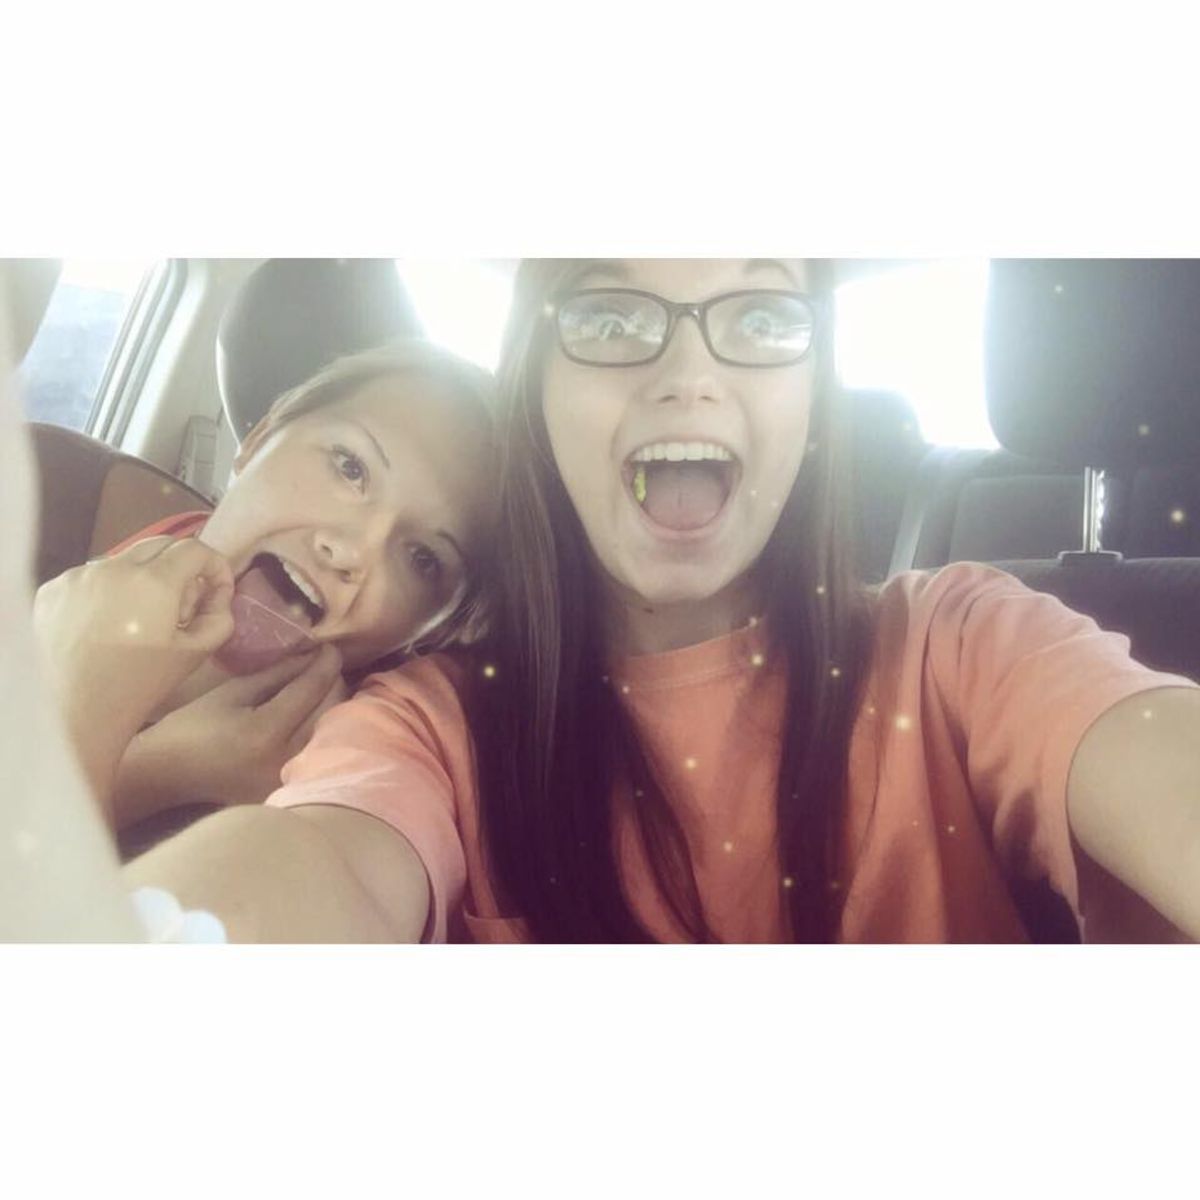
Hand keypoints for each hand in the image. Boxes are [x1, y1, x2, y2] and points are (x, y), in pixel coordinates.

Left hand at [33, 537, 235, 809]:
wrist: (75, 711)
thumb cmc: (141, 685)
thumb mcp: (197, 653)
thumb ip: (220, 616)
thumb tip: (216, 594)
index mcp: (153, 583)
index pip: (194, 548)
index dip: (215, 566)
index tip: (217, 591)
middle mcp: (113, 568)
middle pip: (161, 545)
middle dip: (182, 567)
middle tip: (184, 604)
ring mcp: (78, 576)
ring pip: (125, 561)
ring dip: (144, 579)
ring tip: (142, 618)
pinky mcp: (53, 589)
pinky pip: (93, 577)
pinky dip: (109, 591)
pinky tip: (107, 624)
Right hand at [112, 644, 346, 822]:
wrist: (168, 776)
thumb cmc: (192, 728)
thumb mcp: (233, 692)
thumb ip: (277, 674)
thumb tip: (313, 655)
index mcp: (265, 733)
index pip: (311, 689)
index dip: (325, 664)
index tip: (331, 647)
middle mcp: (285, 759)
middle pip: (330, 711)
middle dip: (333, 681)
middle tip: (325, 664)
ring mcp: (290, 779)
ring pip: (331, 731)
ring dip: (334, 704)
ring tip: (324, 684)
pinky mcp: (290, 789)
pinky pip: (319, 750)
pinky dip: (323, 728)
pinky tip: (316, 713)